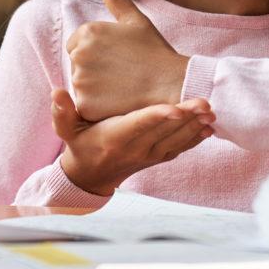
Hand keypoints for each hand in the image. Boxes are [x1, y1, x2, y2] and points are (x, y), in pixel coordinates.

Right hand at [51, 89, 214, 195]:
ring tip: (212, 111)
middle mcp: (136, 148)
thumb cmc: (79, 145)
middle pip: (165, 131)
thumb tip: (56, 92)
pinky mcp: (159, 157)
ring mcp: (150, 155)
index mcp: (115, 138)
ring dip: (195, 126)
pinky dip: (196, 138)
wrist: (92, 176)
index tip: (175, 109)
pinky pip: (181, 148)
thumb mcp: (66, 130)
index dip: (157, 117)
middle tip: (205, 103)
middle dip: (186, 117)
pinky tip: (209, 127)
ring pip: (177, 140)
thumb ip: (62, 112)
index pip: (139, 125)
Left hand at [66, 0, 189, 120]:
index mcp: (87, 31)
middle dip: (94, 69)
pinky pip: (85, 107)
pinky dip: (98, 107)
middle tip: (122, 72)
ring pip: (80, 86)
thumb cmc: (155, 51)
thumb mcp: (135, 20)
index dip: (98, 52)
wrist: (172, 84)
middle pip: (77, 65)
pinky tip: (118, 101)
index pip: (77, 44)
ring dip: (95, 89)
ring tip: (122, 86)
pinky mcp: (86, 105)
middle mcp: (79, 54)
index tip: (118, 57)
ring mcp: (81, 81)